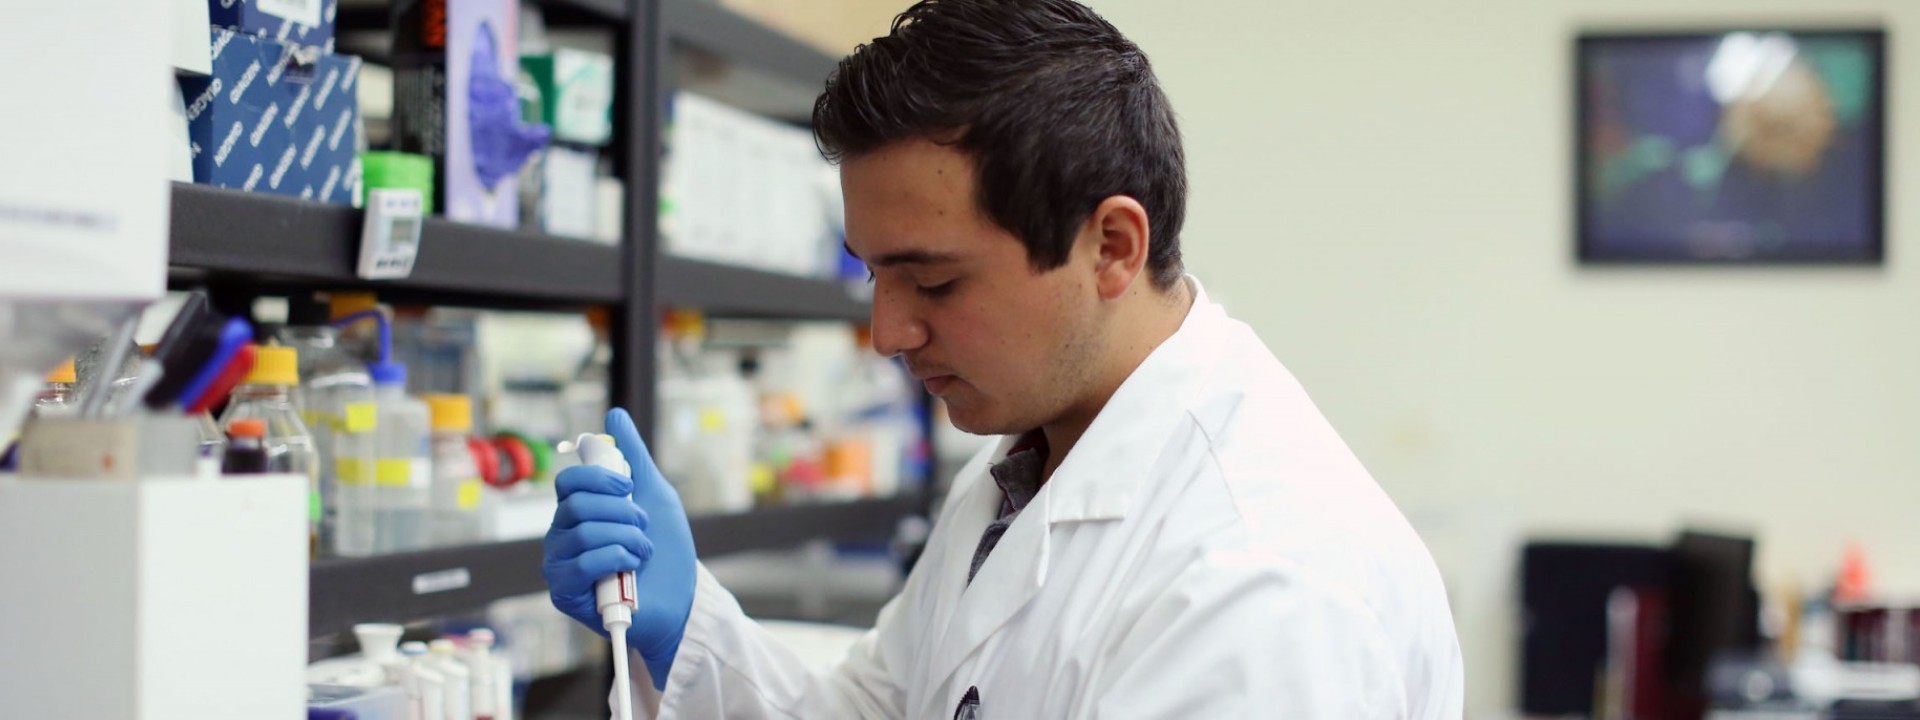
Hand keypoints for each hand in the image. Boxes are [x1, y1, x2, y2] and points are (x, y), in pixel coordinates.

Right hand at [542, 408, 697, 689]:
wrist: (682, 598)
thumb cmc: (666, 549)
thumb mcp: (654, 494)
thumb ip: (632, 457)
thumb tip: (616, 413)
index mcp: (577, 511)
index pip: (569, 481)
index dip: (600, 478)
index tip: (628, 487)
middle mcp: (562, 536)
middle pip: (576, 505)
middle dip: (622, 513)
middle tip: (642, 527)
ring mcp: (560, 566)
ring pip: (585, 533)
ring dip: (628, 538)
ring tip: (643, 551)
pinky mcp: (565, 593)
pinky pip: (585, 563)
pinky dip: (618, 559)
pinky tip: (631, 569)